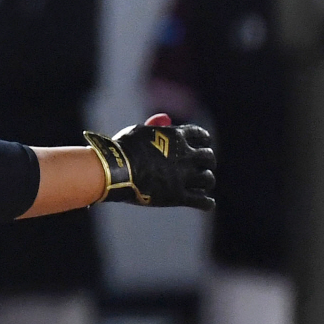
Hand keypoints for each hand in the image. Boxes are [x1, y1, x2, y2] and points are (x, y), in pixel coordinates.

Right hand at [85, 114, 214, 211]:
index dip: (204, 141)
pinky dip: (206, 203)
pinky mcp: (177, 196)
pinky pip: (200, 201)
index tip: (203, 145)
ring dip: (206, 181)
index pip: (202, 136)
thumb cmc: (123, 148)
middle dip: (207, 161)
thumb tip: (166, 119)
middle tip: (204, 166)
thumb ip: (155, 126)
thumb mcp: (139, 131)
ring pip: (207, 179)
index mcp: (177, 136)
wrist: (115, 169)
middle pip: (208, 157)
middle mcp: (185, 155)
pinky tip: (208, 203)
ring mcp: (183, 176)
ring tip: (204, 184)